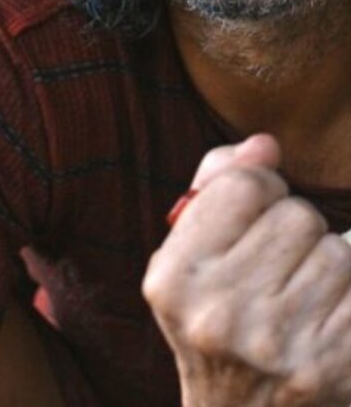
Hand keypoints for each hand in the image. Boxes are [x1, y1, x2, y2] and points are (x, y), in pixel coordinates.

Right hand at [143, 135, 350, 406]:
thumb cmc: (214, 315)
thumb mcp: (191, 251)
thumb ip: (220, 181)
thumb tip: (266, 143)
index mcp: (175, 277)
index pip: (245, 186)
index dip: (260, 190)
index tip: (255, 212)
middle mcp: (220, 312)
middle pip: (298, 215)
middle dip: (295, 228)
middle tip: (277, 263)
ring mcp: (279, 346)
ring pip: (336, 252)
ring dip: (327, 263)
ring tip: (301, 293)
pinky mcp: (331, 366)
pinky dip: (348, 293)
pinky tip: (325, 315)